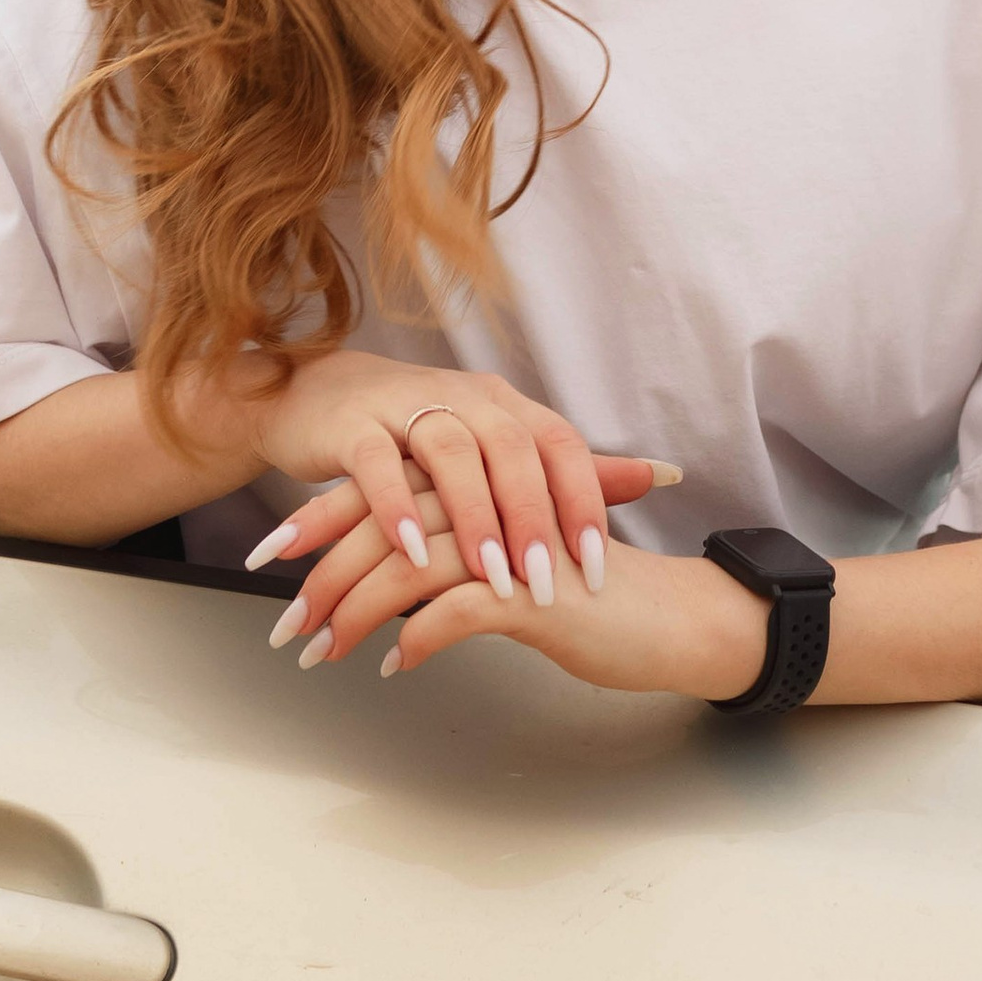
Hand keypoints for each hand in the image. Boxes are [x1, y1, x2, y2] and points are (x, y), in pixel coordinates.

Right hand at [243, 352, 672, 608]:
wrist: (320, 395)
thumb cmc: (417, 436)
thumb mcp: (495, 449)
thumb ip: (571, 470)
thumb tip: (661, 476)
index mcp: (504, 406)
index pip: (559, 443)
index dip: (583, 500)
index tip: (599, 567)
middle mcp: (464, 397)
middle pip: (512, 448)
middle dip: (534, 518)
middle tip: (547, 584)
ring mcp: (407, 406)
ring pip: (452, 452)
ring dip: (474, 517)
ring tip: (491, 578)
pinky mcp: (354, 426)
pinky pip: (378, 463)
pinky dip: (395, 507)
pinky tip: (412, 552)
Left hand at [275, 496, 765, 701]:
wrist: (669, 619)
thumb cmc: (589, 598)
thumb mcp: (512, 566)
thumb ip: (458, 558)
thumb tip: (394, 598)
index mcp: (484, 485)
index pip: (387, 489)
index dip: (325, 520)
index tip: (276, 559)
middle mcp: (493, 501)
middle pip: (387, 523)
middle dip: (325, 574)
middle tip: (285, 625)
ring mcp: (514, 543)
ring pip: (411, 564)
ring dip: (356, 610)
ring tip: (319, 651)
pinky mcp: (535, 592)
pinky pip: (457, 611)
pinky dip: (417, 637)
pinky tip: (393, 664)